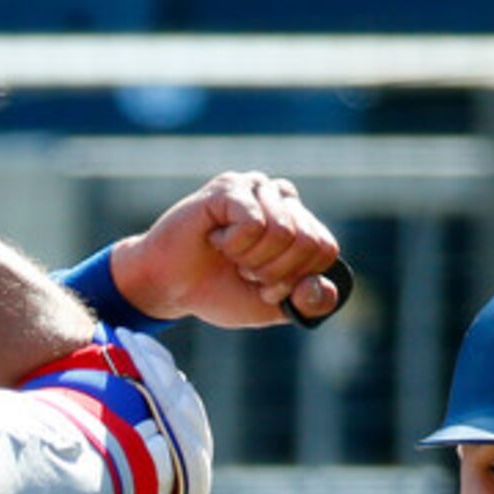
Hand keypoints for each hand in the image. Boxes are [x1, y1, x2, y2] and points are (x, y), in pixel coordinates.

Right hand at [109, 171, 344, 330]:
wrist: (168, 286)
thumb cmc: (217, 291)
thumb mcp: (270, 307)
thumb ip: (304, 303)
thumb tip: (319, 287)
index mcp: (298, 220)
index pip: (324, 248)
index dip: (296, 278)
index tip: (265, 283)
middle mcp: (281, 197)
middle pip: (307, 241)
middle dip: (274, 272)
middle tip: (244, 270)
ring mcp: (256, 187)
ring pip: (282, 232)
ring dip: (251, 259)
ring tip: (229, 255)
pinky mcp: (230, 187)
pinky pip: (254, 223)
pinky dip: (234, 246)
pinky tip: (215, 240)